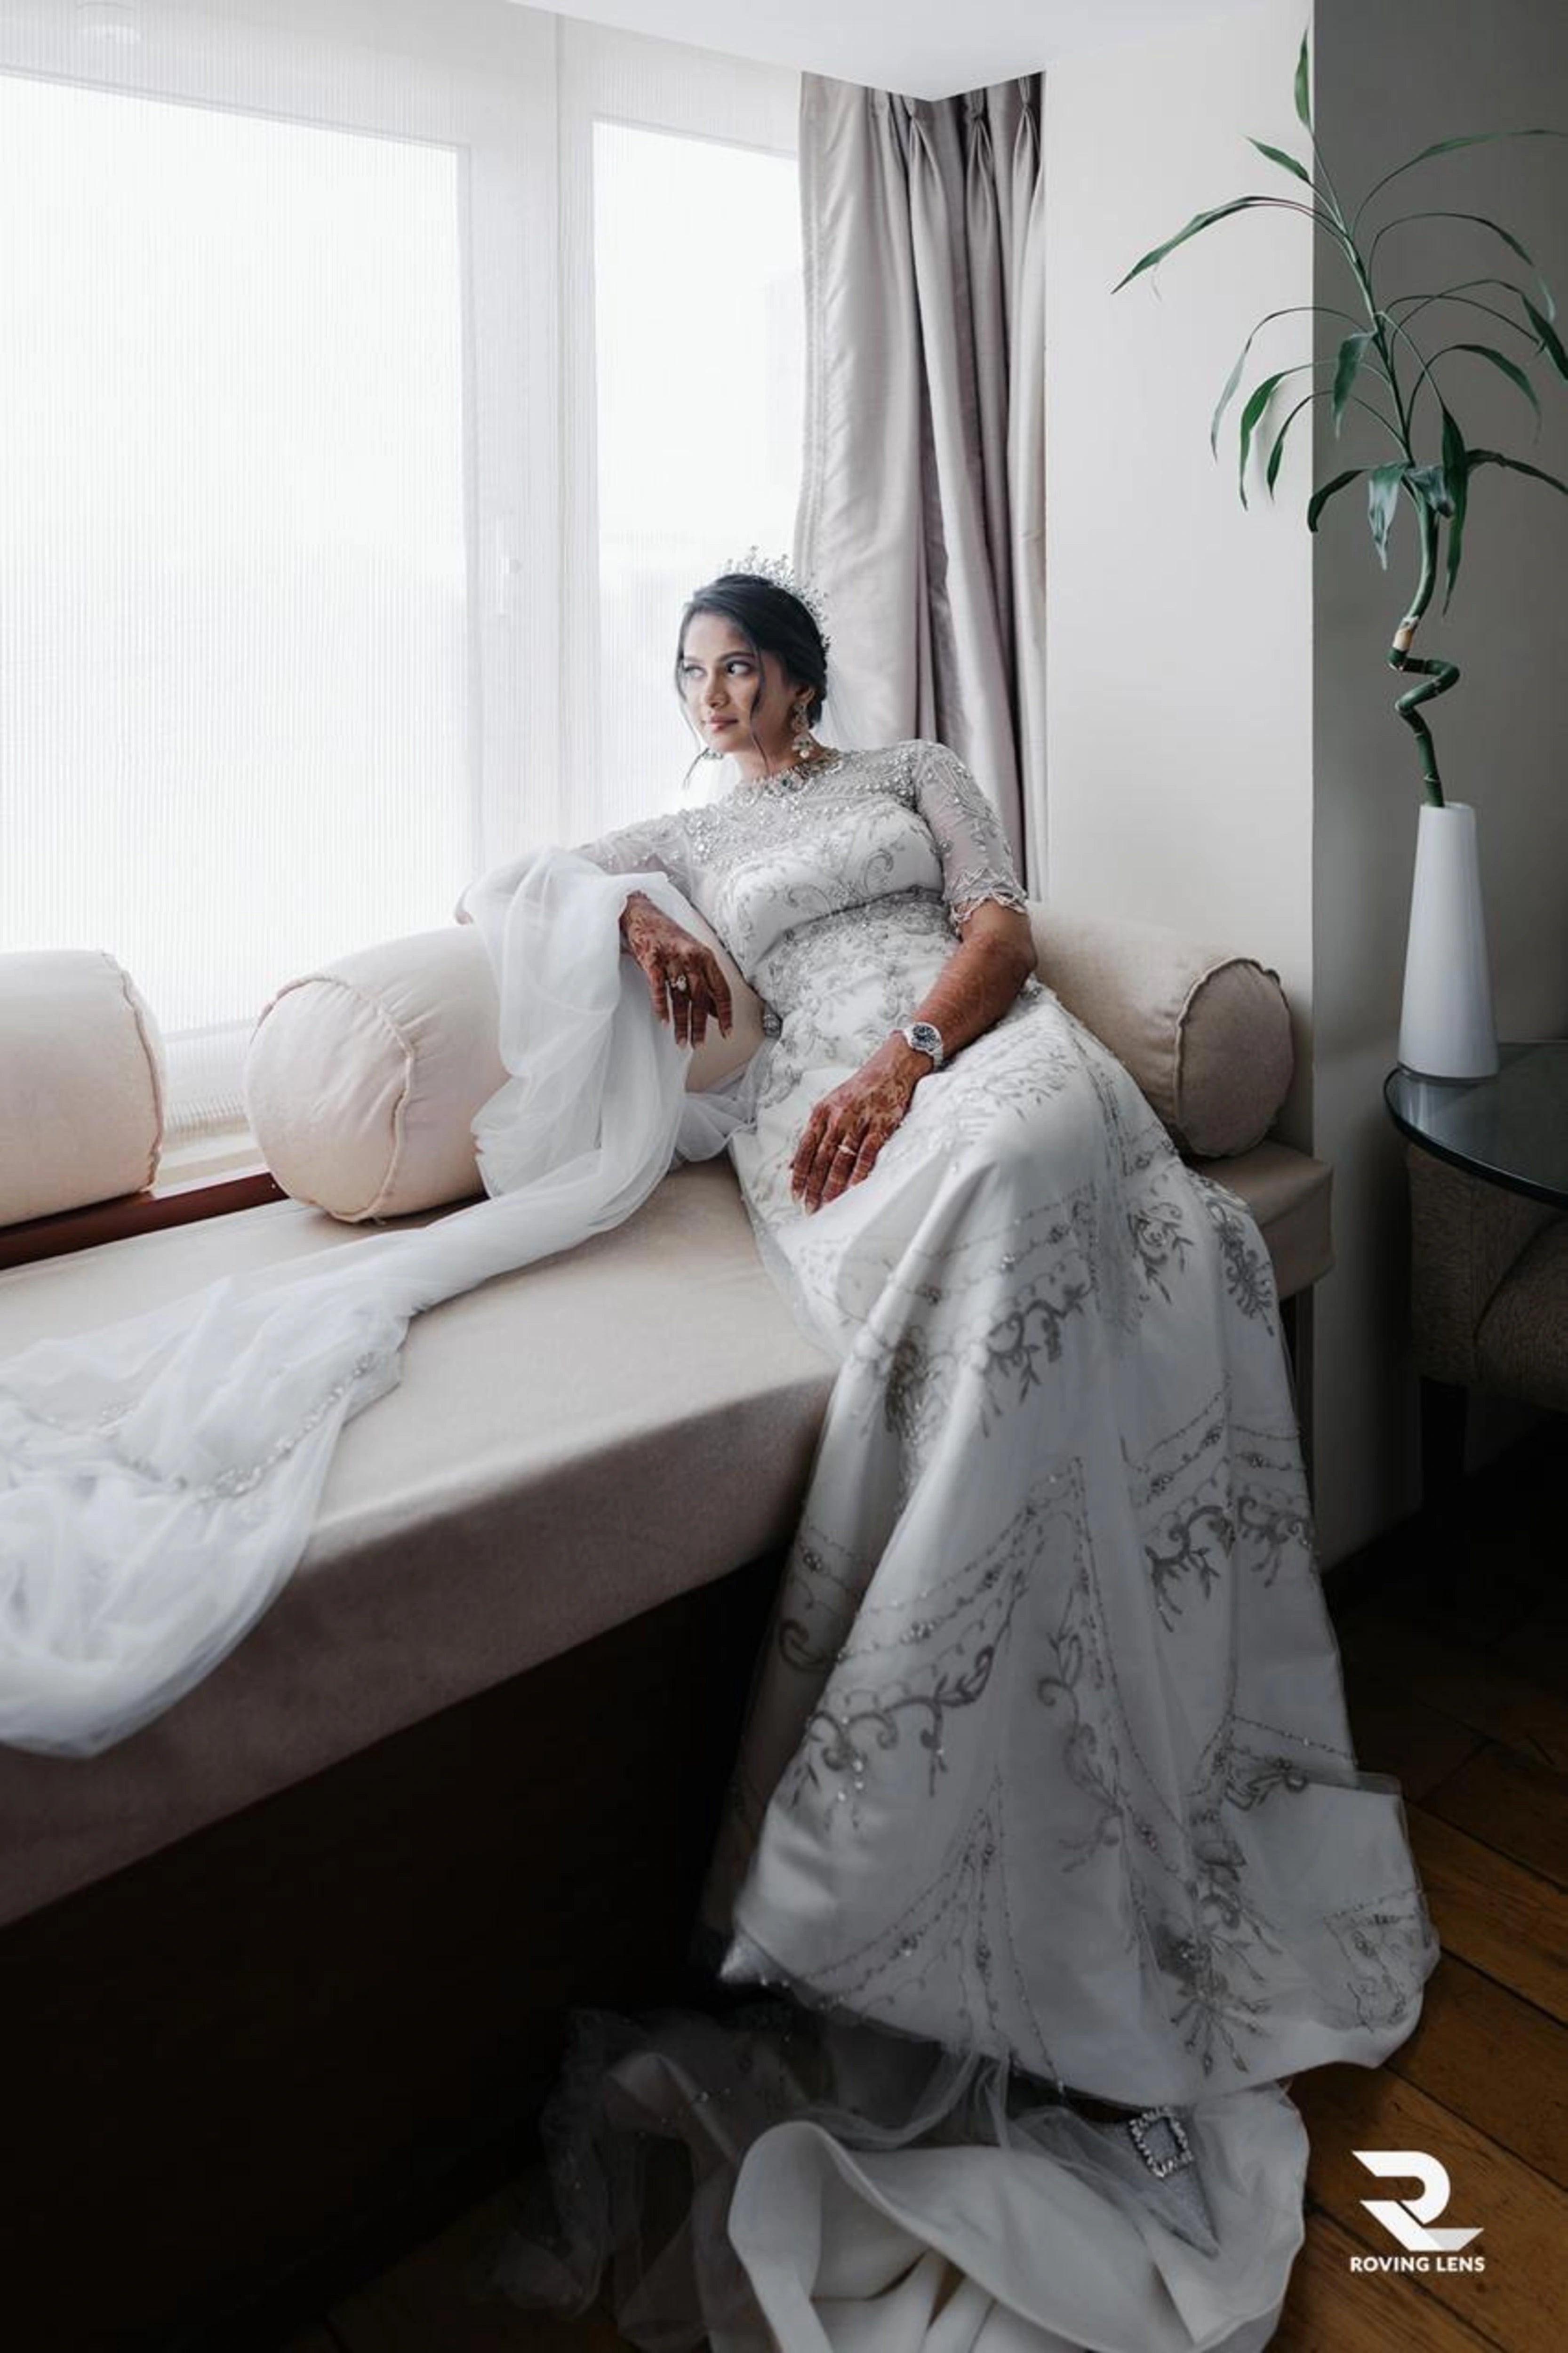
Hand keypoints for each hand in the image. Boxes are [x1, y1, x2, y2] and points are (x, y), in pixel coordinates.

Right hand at [621, 893, 732, 1048]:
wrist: (642, 914)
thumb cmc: (668, 936)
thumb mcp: (692, 955)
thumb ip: (705, 981)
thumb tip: (716, 1009)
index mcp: (706, 956)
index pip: (722, 989)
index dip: (725, 1013)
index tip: (726, 1032)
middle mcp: (691, 956)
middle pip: (701, 997)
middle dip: (700, 1024)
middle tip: (698, 1043)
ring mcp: (671, 957)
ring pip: (680, 996)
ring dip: (681, 1022)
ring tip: (680, 1040)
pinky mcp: (651, 958)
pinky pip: (658, 987)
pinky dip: (661, 1006)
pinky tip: (664, 1021)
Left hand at [791, 1039, 923, 1212]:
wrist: (890, 1069)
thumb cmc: (859, 1089)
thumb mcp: (829, 1105)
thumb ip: (813, 1133)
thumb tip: (794, 1164)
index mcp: (822, 1112)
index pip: (806, 1148)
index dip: (800, 1173)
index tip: (795, 1193)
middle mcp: (838, 1117)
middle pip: (822, 1157)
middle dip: (814, 1185)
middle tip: (810, 1206)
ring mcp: (859, 1121)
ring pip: (842, 1158)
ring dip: (834, 1184)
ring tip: (828, 1203)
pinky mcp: (880, 1125)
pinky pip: (867, 1153)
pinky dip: (859, 1172)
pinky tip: (852, 1188)